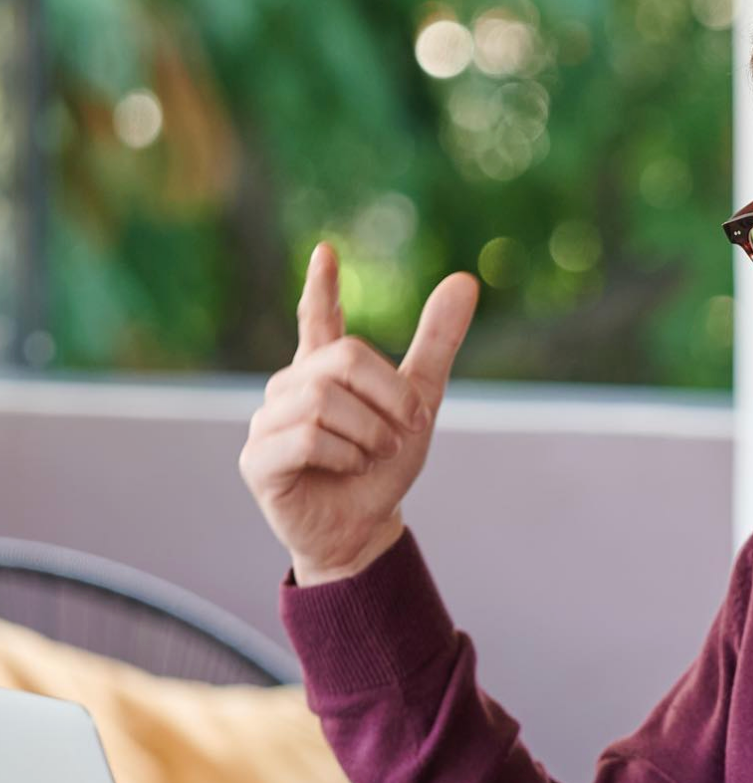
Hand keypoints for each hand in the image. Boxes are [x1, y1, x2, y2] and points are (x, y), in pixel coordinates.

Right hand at [239, 243, 478, 585]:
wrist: (366, 530)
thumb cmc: (384, 467)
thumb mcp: (420, 401)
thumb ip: (436, 342)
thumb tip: (464, 279)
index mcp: (325, 371)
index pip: (317, 318)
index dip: (321, 286)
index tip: (327, 252)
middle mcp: (290, 388)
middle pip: (345, 358)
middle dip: (390, 396)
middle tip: (402, 430)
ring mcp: (267, 421)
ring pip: (327, 401)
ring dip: (370, 434)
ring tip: (371, 456)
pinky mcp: (257, 458)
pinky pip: (305, 437)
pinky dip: (344, 455)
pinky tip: (347, 468)